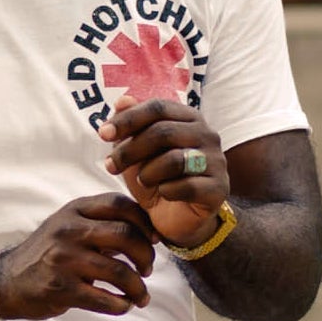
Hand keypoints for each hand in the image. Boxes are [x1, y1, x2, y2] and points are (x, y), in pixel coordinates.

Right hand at [0, 192, 157, 319]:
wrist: (7, 281)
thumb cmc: (47, 254)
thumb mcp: (68, 226)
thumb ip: (101, 224)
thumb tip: (147, 234)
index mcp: (74, 210)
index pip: (119, 204)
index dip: (144, 221)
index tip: (153, 239)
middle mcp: (68, 230)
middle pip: (125, 236)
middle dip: (146, 256)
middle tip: (147, 269)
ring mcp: (63, 260)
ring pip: (119, 272)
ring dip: (138, 288)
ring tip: (141, 296)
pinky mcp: (61, 289)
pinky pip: (104, 299)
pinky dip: (121, 305)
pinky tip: (124, 305)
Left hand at [101, 98, 229, 246]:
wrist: (177, 219)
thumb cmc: (156, 179)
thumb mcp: (136, 151)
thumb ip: (131, 125)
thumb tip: (122, 101)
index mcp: (189, 118)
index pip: (158, 108)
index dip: (128, 119)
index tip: (102, 134)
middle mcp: (207, 134)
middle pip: (163, 132)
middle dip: (130, 150)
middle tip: (111, 166)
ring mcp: (217, 161)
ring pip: (175, 159)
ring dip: (148, 172)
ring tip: (143, 181)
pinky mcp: (219, 188)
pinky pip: (187, 186)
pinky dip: (167, 191)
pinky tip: (163, 194)